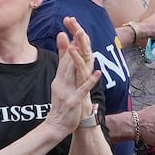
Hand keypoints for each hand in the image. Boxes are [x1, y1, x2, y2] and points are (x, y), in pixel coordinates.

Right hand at [49, 17, 101, 133]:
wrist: (55, 126)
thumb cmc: (62, 106)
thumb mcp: (61, 87)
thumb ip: (65, 74)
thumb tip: (68, 63)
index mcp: (59, 79)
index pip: (64, 58)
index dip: (69, 43)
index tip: (72, 28)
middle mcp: (61, 83)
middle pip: (67, 61)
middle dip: (72, 44)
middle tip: (76, 28)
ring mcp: (67, 91)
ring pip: (73, 72)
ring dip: (78, 58)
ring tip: (83, 45)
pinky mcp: (73, 101)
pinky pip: (83, 89)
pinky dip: (90, 81)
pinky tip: (98, 72)